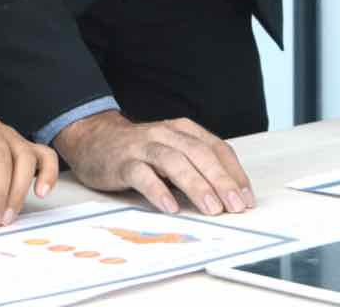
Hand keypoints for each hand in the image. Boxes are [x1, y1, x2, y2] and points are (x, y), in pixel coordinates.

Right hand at [50, 110, 252, 215]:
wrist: (93, 138)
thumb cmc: (139, 150)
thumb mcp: (172, 150)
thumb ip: (196, 166)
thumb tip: (227, 196)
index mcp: (183, 130)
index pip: (217, 149)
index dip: (235, 173)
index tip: (246, 198)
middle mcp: (166, 134)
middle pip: (200, 154)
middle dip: (221, 181)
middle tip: (235, 206)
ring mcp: (143, 147)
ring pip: (174, 163)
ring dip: (196, 185)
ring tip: (211, 208)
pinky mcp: (123, 162)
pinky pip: (142, 175)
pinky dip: (158, 191)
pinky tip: (170, 206)